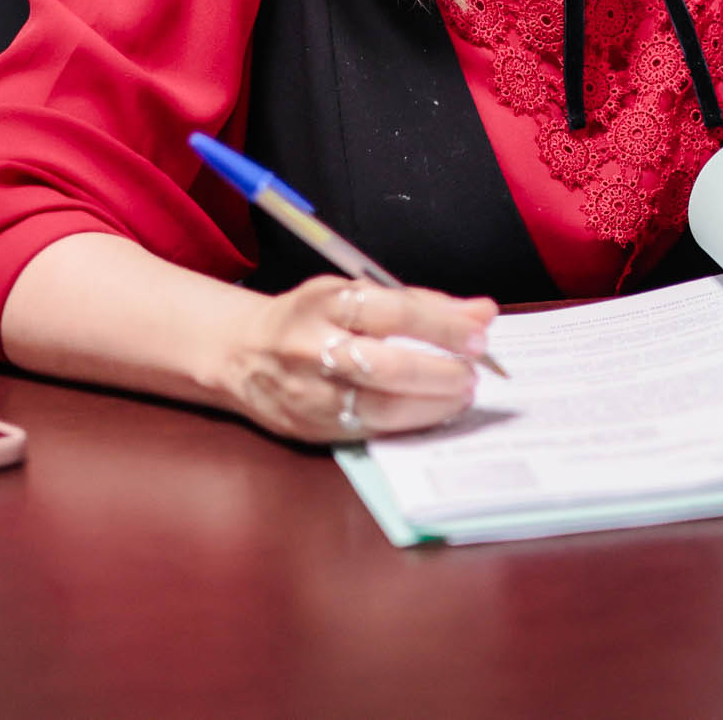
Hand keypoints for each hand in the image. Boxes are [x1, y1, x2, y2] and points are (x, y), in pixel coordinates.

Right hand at [219, 276, 496, 443]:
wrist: (239, 353)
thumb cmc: (311, 318)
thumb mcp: (355, 293)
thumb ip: (421, 303)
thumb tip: (483, 312)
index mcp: (326, 302)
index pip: (394, 312)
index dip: (442, 326)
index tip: (479, 336)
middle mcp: (313, 347)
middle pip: (389, 365)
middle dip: (441, 372)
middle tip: (473, 373)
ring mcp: (310, 393)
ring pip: (381, 407)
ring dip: (432, 404)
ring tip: (460, 395)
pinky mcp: (311, 428)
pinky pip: (370, 430)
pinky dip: (409, 423)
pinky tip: (431, 413)